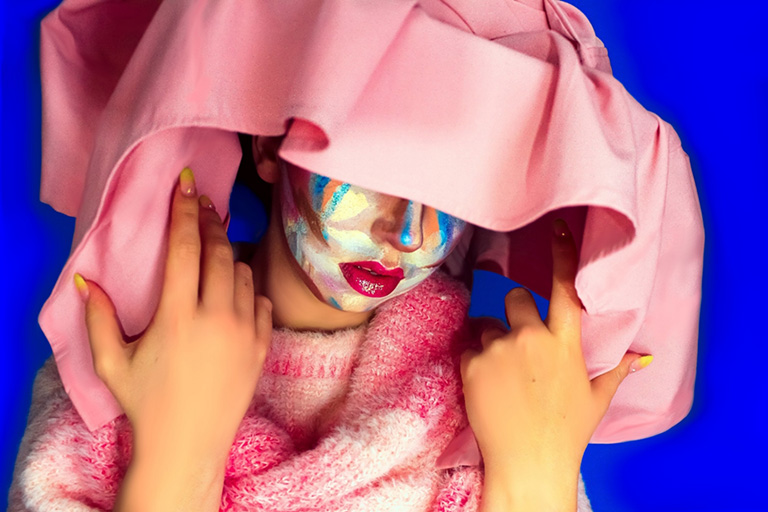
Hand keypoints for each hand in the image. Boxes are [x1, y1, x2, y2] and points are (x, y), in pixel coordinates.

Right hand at [74, 168, 272, 465]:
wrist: (188, 446)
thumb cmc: (145, 404)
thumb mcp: (113, 363)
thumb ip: (98, 318)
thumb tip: (84, 279)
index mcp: (178, 317)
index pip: (184, 249)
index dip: (184, 211)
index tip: (186, 185)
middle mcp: (217, 318)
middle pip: (220, 251)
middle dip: (211, 221)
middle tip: (203, 203)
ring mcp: (245, 332)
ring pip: (244, 274)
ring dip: (229, 258)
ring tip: (214, 255)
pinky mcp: (263, 348)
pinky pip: (262, 302)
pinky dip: (249, 291)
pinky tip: (234, 295)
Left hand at [460, 219, 651, 502]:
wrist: (528, 464)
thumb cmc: (567, 433)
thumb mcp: (596, 400)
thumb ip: (617, 372)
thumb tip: (644, 358)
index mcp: (565, 343)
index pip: (565, 288)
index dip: (562, 254)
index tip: (557, 227)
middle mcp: (531, 337)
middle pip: (515, 296)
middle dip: (515, 310)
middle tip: (517, 339)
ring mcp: (498, 349)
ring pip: (486, 322)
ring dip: (492, 338)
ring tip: (502, 372)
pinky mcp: (471, 364)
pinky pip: (468, 347)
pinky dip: (475, 360)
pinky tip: (487, 384)